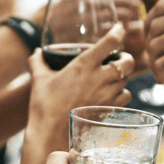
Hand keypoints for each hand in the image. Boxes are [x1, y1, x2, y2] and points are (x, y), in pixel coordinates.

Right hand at [27, 23, 132, 141]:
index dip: (119, 32)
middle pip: (128, 62)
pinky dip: (121, 94)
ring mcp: (107, 95)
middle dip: (126, 58)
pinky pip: (124, 97)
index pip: (111, 42)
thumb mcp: (39, 80)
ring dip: (123, 77)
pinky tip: (112, 94)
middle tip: (120, 59)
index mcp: (84, 64)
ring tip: (114, 77)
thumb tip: (36, 52)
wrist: (50, 134)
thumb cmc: (43, 105)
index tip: (120, 29)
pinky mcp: (109, 110)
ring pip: (126, 80)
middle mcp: (99, 78)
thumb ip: (38, 62)